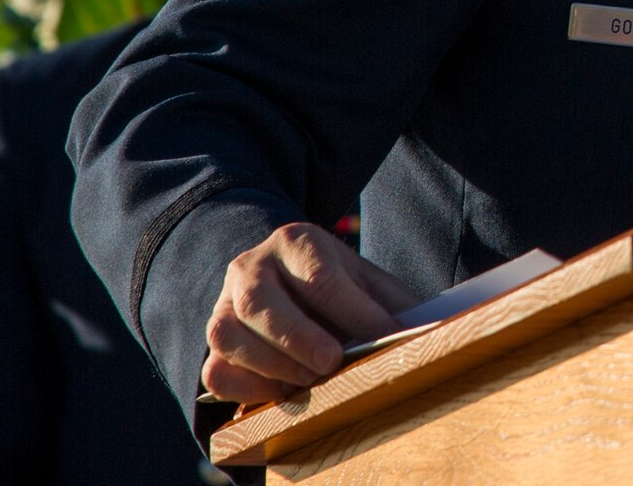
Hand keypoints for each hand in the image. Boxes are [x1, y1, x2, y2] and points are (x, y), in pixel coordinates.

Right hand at [201, 222, 421, 403]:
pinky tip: (281, 391)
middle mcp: (250, 267)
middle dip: (298, 336)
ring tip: (311, 379)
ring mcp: (223, 305)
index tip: (385, 335)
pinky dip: (247, 387)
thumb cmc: (338, 287)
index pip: (319, 275)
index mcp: (295, 241)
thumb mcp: (368, 282)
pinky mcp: (212, 346)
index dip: (353, 311)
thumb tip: (420, 334)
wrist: (290, 286)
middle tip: (332, 362)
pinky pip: (215, 370)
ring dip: (272, 364)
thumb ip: (389, 304)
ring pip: (228, 335)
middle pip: (261, 301)